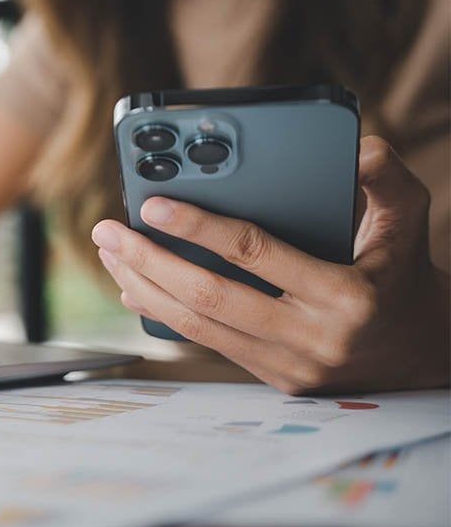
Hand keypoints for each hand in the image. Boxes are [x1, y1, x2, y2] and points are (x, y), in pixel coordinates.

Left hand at [91, 136, 450, 393]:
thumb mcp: (407, 219)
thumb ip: (385, 178)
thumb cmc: (404, 273)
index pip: (256, 255)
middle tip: (107, 230)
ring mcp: (290, 365)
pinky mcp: (273, 379)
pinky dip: (163, 313)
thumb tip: (356, 147)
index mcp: (346, 296)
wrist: (423, 352)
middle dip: (150, 260)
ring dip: (145, 286)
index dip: (199, 226)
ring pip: (198, 327)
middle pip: (210, 297)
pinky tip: (134, 286)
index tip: (153, 202)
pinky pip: (206, 344)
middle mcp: (313, 337)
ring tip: (111, 251)